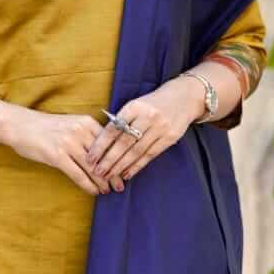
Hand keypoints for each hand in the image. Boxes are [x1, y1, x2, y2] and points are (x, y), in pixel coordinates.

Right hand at [4, 108, 119, 195]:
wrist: (20, 125)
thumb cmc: (46, 127)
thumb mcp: (71, 123)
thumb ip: (87, 134)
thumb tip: (105, 153)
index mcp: (86, 121)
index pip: (110, 142)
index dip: (119, 158)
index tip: (125, 169)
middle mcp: (80, 131)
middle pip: (104, 156)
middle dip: (114, 173)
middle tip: (121, 185)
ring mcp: (68, 143)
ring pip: (93, 167)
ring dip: (102, 182)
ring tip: (108, 191)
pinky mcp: (57, 155)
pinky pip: (78, 174)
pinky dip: (88, 185)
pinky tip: (93, 191)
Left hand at [85, 75, 206, 186]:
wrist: (183, 97)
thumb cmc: (153, 103)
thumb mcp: (136, 105)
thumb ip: (121, 120)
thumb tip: (101, 142)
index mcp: (134, 107)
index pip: (113, 129)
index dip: (100, 145)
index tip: (90, 158)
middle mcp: (147, 117)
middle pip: (124, 142)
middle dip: (109, 159)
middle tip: (97, 172)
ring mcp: (160, 128)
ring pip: (136, 151)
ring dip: (121, 166)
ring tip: (109, 176)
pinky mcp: (169, 137)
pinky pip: (150, 155)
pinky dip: (137, 166)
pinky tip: (127, 174)